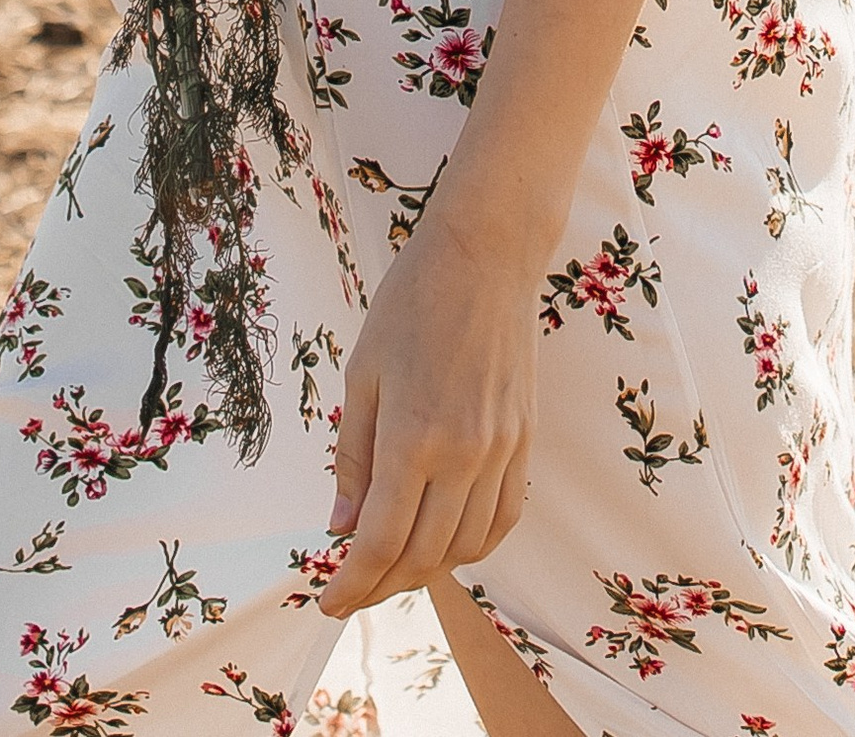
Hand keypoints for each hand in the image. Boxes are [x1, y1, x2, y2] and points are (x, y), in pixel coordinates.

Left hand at [319, 209, 535, 615]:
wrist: (488, 253)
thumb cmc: (414, 302)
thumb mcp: (363, 374)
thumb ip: (353, 456)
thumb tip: (342, 527)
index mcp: (412, 436)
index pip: (379, 543)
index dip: (351, 585)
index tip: (329, 602)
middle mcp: (463, 453)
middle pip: (422, 555)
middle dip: (381, 586)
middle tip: (355, 589)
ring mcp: (501, 448)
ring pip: (467, 546)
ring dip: (428, 570)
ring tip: (396, 566)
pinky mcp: (525, 439)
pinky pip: (504, 516)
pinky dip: (475, 544)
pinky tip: (448, 540)